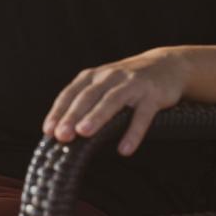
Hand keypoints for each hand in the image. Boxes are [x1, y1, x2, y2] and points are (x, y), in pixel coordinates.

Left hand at [41, 48, 187, 155]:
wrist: (167, 65)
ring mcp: (132, 84)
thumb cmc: (127, 82)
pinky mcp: (152, 94)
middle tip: (61, 135)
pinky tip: (124, 149)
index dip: (59, 111)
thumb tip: (63, 131)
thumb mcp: (104, 86)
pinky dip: (133, 132)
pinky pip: (142, 115)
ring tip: (84, 133)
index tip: (48, 130)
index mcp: (93, 76)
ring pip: (112, 100)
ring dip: (97, 117)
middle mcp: (110, 77)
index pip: (71, 93)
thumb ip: (86, 103)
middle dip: (73, 116)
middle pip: (88, 96)